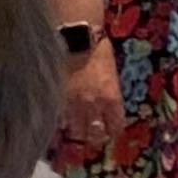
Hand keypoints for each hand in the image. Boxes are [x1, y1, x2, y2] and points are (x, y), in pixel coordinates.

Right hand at [59, 39, 122, 153]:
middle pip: (96, 134)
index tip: (113, 130)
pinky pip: (63, 121)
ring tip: (80, 129)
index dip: (115, 130)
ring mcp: (75, 106)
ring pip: (78, 132)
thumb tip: (109, 107)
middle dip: (97, 136)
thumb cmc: (99, 53)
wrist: (77, 42)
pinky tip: (67, 119)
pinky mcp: (61, 102)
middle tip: (96, 133)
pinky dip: (66, 122)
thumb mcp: (112, 74)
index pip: (116, 126)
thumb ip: (111, 94)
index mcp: (112, 98)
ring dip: (80, 132)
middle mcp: (94, 107)